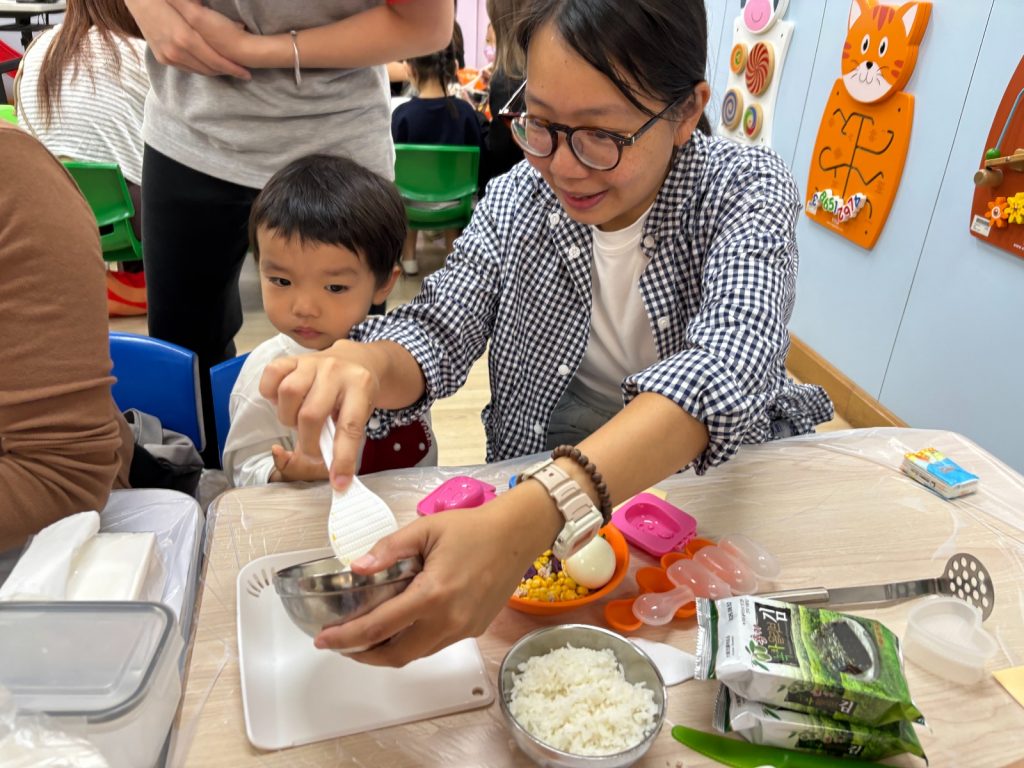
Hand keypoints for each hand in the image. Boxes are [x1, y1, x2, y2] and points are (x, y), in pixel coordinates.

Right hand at [174, 3, 268, 66]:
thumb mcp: (191, 5)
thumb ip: (215, 20)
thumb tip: (241, 28)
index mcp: (185, 38)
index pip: (216, 61)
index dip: (233, 69)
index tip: (247, 73)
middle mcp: (176, 52)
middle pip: (209, 69)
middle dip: (226, 72)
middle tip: (241, 73)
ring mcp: (167, 56)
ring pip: (198, 71)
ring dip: (215, 72)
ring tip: (229, 70)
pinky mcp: (162, 58)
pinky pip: (186, 68)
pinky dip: (201, 68)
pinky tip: (210, 65)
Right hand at [259, 340, 383, 490]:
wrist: (358, 361)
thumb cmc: (357, 395)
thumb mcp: (360, 413)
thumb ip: (344, 438)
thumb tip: (333, 475)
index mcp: (361, 387)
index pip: (349, 428)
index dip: (342, 458)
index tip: (338, 482)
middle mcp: (336, 371)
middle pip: (310, 414)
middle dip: (308, 442)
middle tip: (312, 447)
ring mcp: (313, 362)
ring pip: (288, 393)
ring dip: (288, 417)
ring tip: (298, 420)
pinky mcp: (294, 358)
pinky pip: (272, 375)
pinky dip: (271, 393)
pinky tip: (283, 401)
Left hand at [312, 497, 548, 665]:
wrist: (517, 534)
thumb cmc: (473, 528)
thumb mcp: (425, 529)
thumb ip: (388, 550)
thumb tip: (357, 567)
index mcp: (432, 594)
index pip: (378, 628)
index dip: (345, 638)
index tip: (324, 640)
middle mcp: (448, 620)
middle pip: (395, 655)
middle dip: (363, 655)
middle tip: (342, 643)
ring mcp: (463, 629)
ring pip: (416, 654)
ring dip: (388, 652)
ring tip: (367, 637)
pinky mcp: (474, 629)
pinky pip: (436, 645)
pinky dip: (413, 642)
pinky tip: (403, 626)